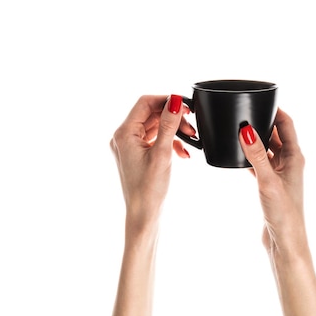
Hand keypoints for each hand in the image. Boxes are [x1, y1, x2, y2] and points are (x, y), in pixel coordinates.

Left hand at [110, 94, 194, 226]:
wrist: (143, 215)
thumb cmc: (149, 189)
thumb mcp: (162, 153)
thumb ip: (168, 125)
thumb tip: (174, 101)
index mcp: (124, 133)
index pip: (145, 103)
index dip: (166, 100)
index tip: (185, 106)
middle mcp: (123, 137)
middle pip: (151, 114)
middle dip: (173, 118)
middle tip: (191, 126)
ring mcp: (130, 146)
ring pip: (155, 126)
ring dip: (174, 130)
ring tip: (190, 139)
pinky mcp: (138, 155)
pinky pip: (155, 139)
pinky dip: (170, 142)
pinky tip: (182, 152)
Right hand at [238, 109, 306, 257]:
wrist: (285, 241)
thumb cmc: (283, 213)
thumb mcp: (267, 180)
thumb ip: (257, 155)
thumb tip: (246, 129)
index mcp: (295, 157)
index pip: (286, 124)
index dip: (275, 110)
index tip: (260, 99)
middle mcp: (290, 163)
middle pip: (276, 134)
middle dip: (262, 122)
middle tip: (244, 112)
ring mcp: (280, 174)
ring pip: (267, 149)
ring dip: (256, 139)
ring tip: (238, 130)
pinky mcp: (271, 185)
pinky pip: (260, 163)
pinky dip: (251, 156)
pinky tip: (239, 156)